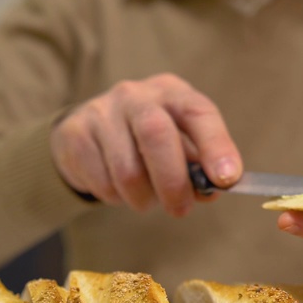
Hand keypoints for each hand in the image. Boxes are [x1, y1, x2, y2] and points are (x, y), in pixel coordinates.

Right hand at [50, 73, 241, 216]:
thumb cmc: (147, 142)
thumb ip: (199, 166)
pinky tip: (119, 189)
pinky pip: (102, 182)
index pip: (198, 112)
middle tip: (180, 209)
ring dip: (143, 198)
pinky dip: (116, 198)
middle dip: (173, 181)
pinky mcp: (75, 134)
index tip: (227, 179)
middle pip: (156, 134)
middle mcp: (136, 95)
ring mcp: (101, 111)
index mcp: (172, 93)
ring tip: (146, 199)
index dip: (216, 146)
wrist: (89, 133)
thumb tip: (215, 188)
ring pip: (127, 170)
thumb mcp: (179, 144)